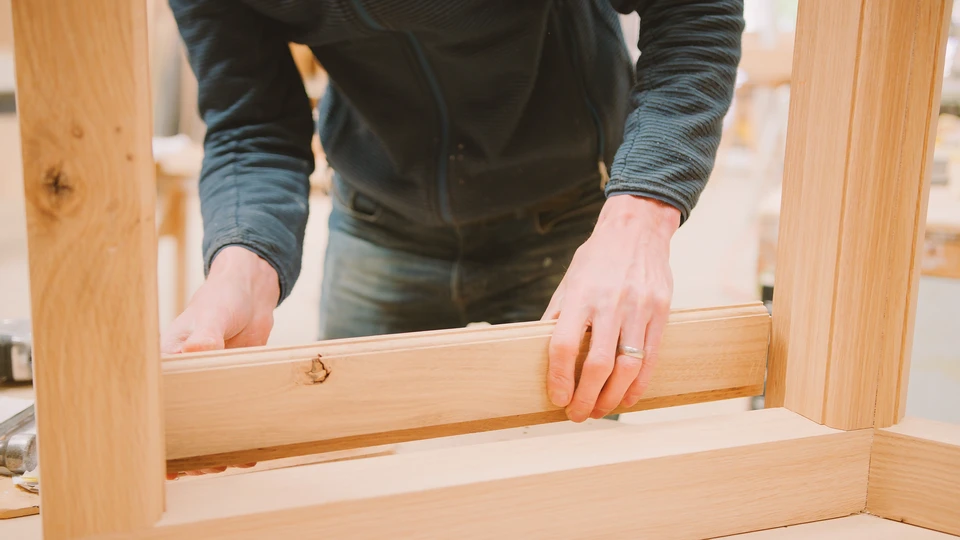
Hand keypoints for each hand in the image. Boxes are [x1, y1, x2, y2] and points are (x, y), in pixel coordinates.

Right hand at [160, 245, 279, 478]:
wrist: (252, 292)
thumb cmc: (223, 297)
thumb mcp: (214, 315)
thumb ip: (206, 334)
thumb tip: (197, 350)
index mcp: (169, 362)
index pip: (154, 403)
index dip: (154, 433)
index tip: (161, 459)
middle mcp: (185, 378)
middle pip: (179, 421)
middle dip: (187, 448)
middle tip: (201, 469)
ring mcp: (209, 384)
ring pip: (205, 423)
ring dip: (212, 446)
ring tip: (224, 465)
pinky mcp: (231, 384)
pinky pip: (231, 415)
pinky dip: (237, 433)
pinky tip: (248, 453)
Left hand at [542, 195, 678, 421]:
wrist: (637, 229)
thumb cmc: (597, 258)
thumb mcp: (569, 281)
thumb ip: (557, 317)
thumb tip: (540, 355)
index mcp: (581, 295)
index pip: (565, 344)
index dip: (559, 377)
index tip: (557, 398)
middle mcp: (611, 303)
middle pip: (598, 364)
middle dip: (586, 397)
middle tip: (577, 415)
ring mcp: (639, 308)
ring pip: (628, 366)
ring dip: (612, 397)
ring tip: (600, 411)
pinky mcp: (661, 313)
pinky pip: (651, 358)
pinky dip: (638, 385)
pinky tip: (626, 398)